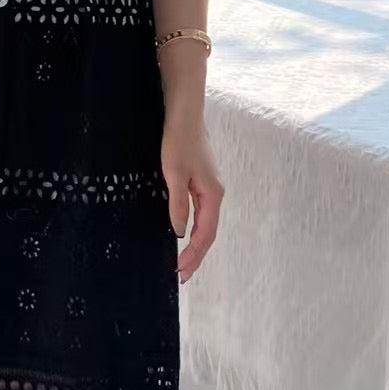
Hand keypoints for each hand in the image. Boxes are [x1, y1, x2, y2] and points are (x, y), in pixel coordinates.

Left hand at [161, 113, 222, 283]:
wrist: (184, 114)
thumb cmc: (179, 140)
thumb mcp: (173, 174)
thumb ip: (177, 204)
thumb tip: (178, 232)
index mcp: (212, 195)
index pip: (206, 234)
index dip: (194, 255)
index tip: (180, 271)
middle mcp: (214, 194)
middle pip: (208, 233)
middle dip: (196, 256)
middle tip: (181, 275)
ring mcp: (209, 188)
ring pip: (205, 224)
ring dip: (195, 245)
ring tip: (182, 262)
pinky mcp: (201, 182)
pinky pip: (200, 213)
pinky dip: (193, 229)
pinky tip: (182, 235)